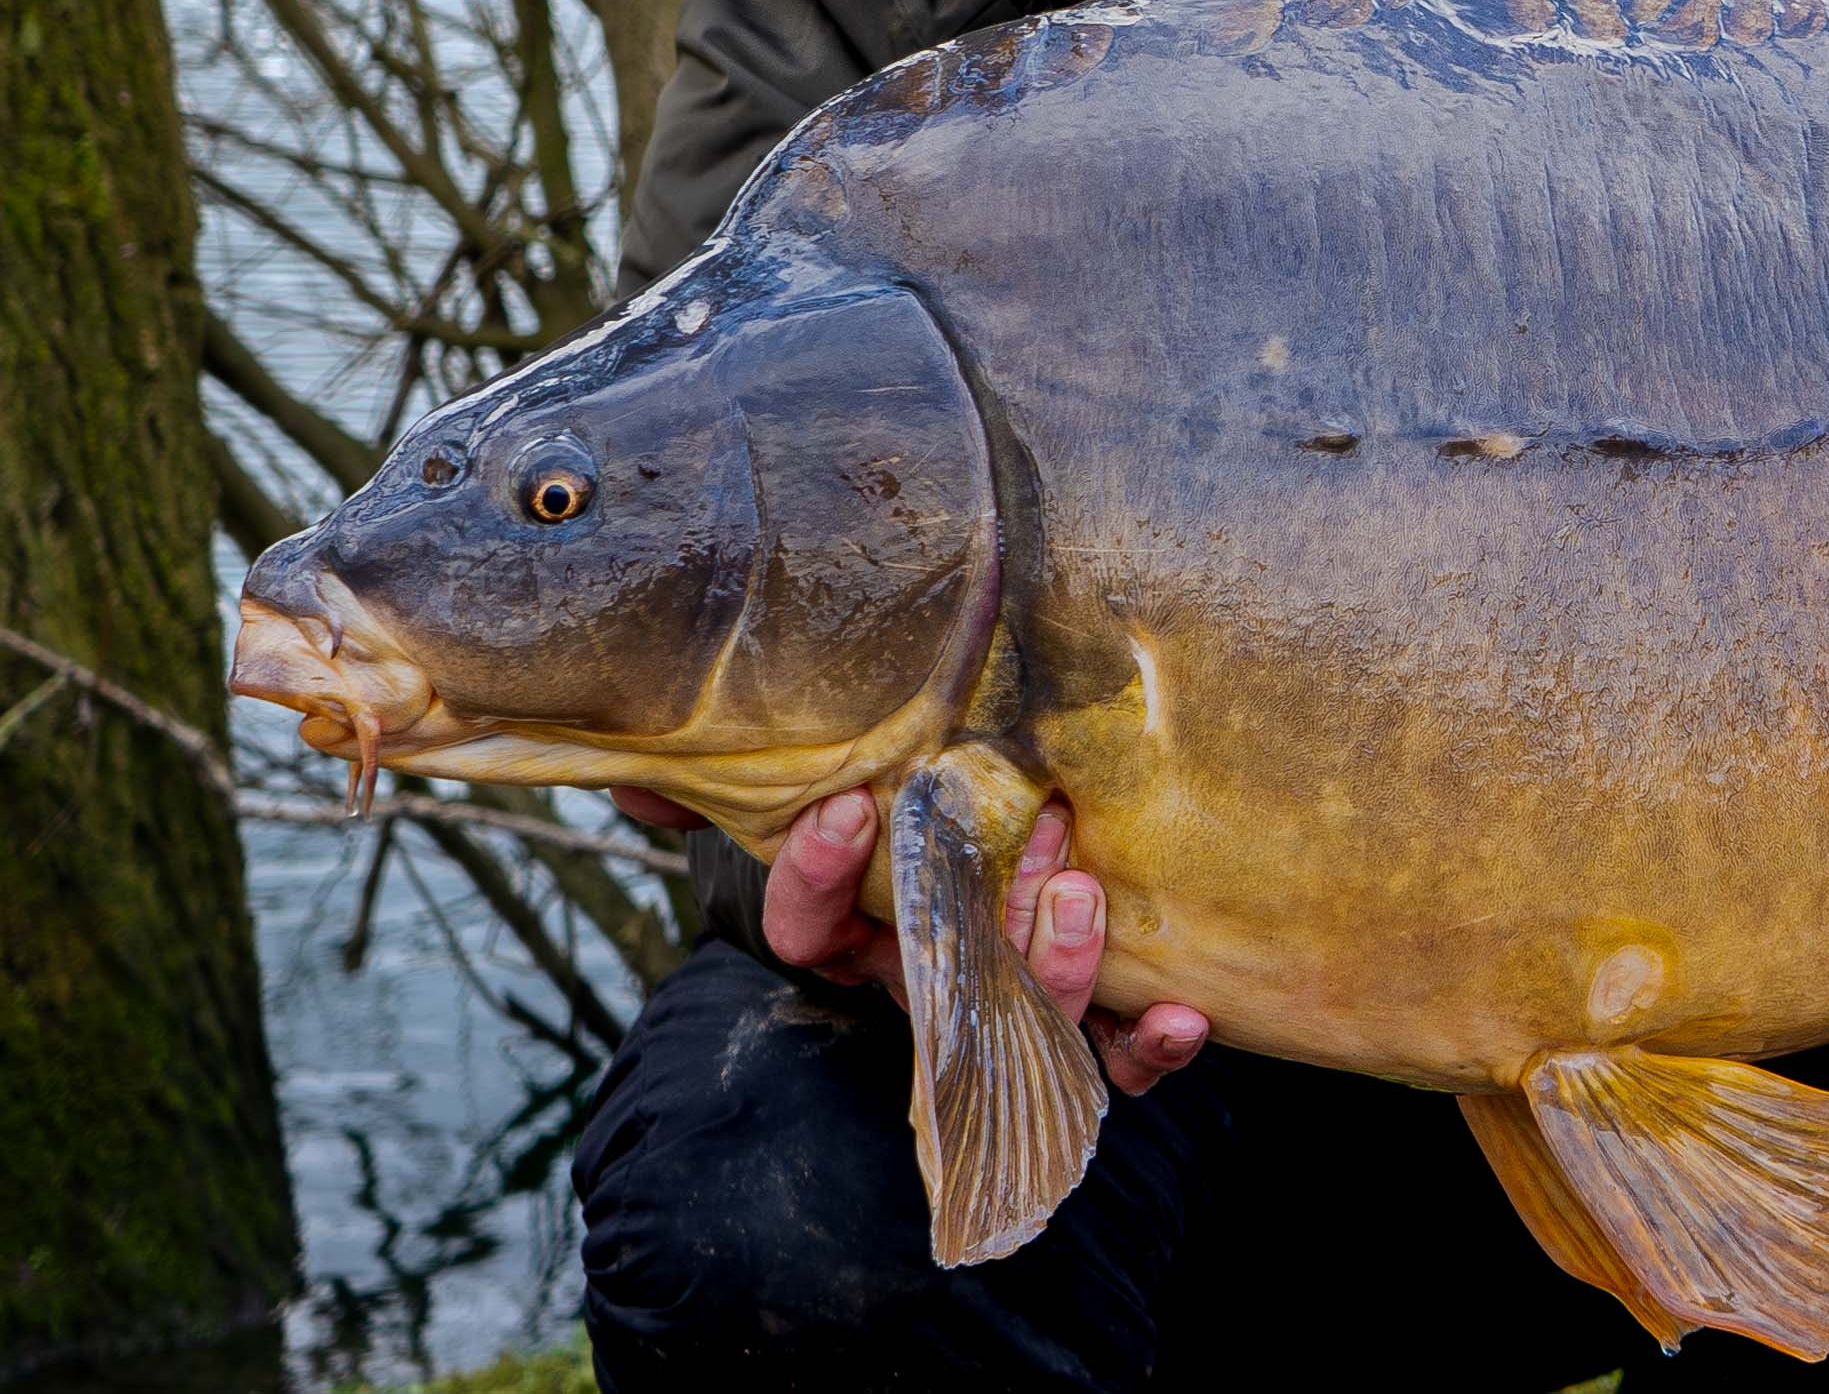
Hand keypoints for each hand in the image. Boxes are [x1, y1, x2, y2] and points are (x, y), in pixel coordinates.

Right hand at [612, 783, 1209, 1095]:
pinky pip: (1115, 1057)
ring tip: (1085, 890)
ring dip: (1058, 967)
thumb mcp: (814, 785)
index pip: (810, 926)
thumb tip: (636, 784)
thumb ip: (726, 779)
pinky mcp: (1088, 1024)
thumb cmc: (901, 806)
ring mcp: (1007, 1007)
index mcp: (860, 929)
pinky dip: (1151, 1047)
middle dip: (980, 924)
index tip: (843, 805)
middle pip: (939, 982)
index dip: (815, 877)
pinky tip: (1185, 1015)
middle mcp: (930, 978)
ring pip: (1025, 1022)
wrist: (1001, 829)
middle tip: (1033, 838)